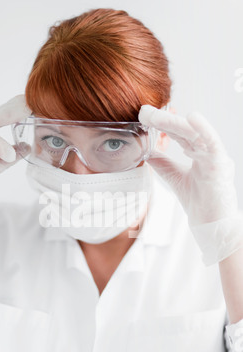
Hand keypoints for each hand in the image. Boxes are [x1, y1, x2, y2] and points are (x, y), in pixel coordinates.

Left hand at [139, 105, 242, 264]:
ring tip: (154, 115)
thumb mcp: (175, 178)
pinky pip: (213, 143)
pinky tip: (191, 117)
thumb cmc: (199, 204)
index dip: (163, 123)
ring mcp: (215, 157)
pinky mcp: (220, 166)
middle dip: (164, 119)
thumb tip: (145, 150)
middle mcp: (208, 152)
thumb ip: (163, 163)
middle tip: (144, 111)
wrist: (212, 227)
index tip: (144, 115)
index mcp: (200, 153)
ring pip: (194, 133)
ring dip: (174, 122)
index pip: (180, 133)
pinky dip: (204, 129)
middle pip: (185, 130)